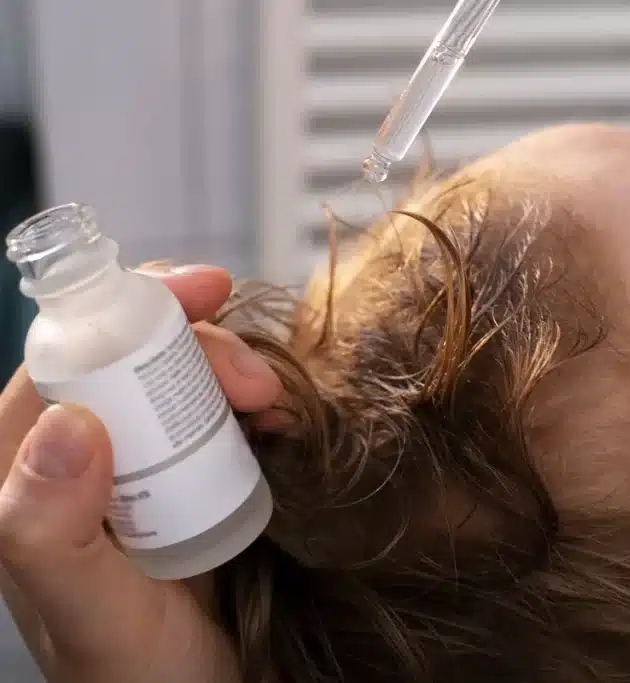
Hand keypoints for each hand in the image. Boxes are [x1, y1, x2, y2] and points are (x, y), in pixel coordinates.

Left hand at [0, 264, 281, 682]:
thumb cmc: (137, 674)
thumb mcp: (93, 614)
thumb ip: (52, 535)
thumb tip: (72, 422)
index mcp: (28, 475)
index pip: (66, 361)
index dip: (129, 312)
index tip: (201, 292)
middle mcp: (84, 460)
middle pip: (135, 361)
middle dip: (201, 349)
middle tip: (260, 385)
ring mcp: (143, 468)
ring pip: (184, 383)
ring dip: (236, 373)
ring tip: (279, 406)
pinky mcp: (194, 479)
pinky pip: (223, 418)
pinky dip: (258, 406)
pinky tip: (283, 419)